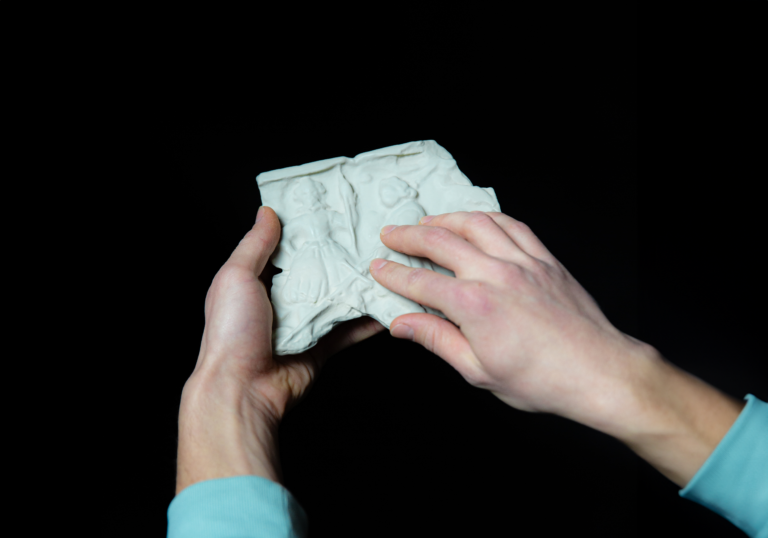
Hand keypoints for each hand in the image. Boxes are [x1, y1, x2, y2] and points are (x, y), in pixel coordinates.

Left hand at [176, 206, 382, 492]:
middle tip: (369, 237)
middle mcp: (281, 302)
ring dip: (358, 288)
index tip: (334, 213)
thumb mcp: (236, 277)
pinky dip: (367, 321)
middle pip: (317, 274)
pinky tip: (386, 306)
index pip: (287, 251)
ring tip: (385, 267)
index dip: (308, 233)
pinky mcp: (320, 347)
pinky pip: (348, 331)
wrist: (242, 389)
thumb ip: (255, 245)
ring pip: (337, 301)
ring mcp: (302, 326)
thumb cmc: (231, 333)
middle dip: (340, 259)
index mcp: (257, 282)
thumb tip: (266, 212)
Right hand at [370, 211, 742, 485]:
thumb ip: (437, 340)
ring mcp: (522, 261)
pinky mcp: (544, 259)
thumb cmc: (541, 380)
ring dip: (445, 218)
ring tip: (427, 222)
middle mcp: (495, 274)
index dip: (393, 274)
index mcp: (474, 305)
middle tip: (391, 235)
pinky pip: (512, 225)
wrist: (598, 371)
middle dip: (409, 236)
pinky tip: (477, 221)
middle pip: (440, 242)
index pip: (420, 283)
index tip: (378, 268)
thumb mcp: (478, 371)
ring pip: (475, 223)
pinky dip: (488, 218)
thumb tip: (402, 324)